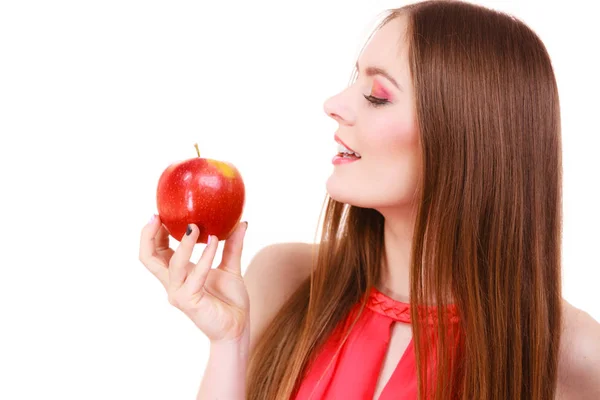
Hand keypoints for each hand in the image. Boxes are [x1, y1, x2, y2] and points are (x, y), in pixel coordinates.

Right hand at [139, 215, 249, 341]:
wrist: (238, 327)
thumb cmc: (230, 300)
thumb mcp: (230, 267)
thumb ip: (232, 246)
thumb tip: (242, 222)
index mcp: (178, 275)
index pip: (154, 252)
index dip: (152, 233)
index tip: (160, 214)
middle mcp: (173, 284)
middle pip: (148, 258)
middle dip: (148, 236)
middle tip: (159, 216)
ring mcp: (179, 294)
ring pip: (172, 264)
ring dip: (185, 243)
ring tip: (196, 227)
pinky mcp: (190, 302)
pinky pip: (195, 275)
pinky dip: (205, 256)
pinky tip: (215, 242)